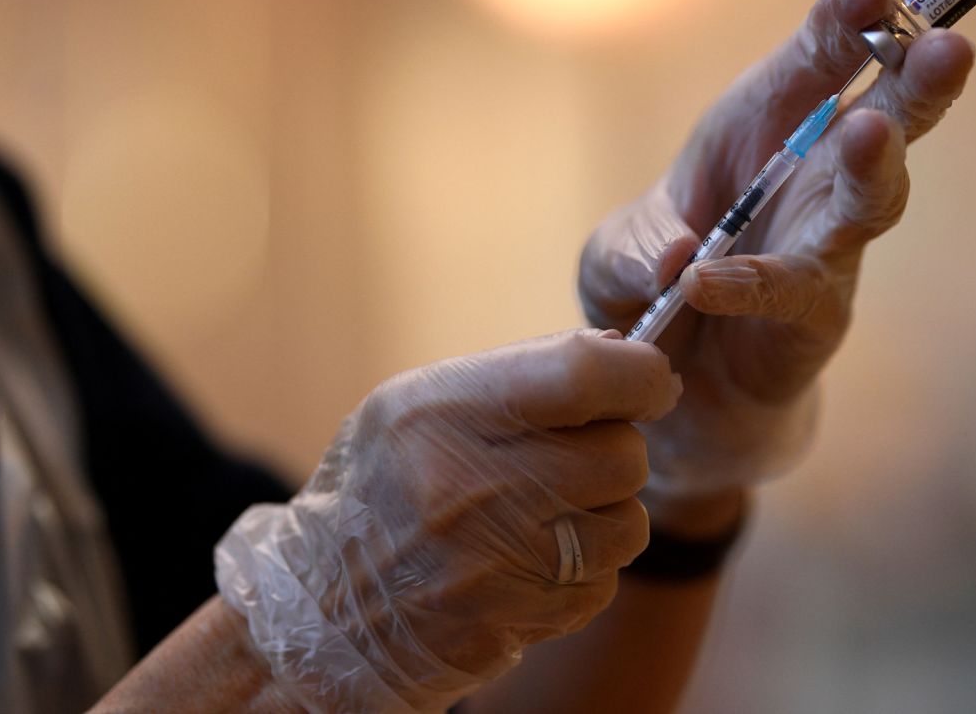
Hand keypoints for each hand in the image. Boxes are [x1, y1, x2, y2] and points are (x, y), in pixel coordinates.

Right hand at [215, 330, 680, 712]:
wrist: (325, 607)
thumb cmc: (382, 485)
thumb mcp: (416, 404)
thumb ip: (517, 373)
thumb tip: (624, 353)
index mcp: (444, 413)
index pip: (584, 376)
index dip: (640, 375)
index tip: (650, 381)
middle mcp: (469, 487)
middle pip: (622, 455)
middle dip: (618, 449)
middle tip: (580, 455)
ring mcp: (494, 564)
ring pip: (628, 525)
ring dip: (607, 514)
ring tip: (556, 510)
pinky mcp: (516, 621)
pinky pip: (604, 583)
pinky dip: (586, 569)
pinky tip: (536, 559)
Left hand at [578, 0, 975, 516]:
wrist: (671, 389)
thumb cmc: (651, 290)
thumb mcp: (618, 257)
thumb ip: (635, 248)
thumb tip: (678, 257)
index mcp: (767, 131)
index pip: (817, 64)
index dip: (845, 23)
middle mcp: (811, 182)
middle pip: (885, 121)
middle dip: (915, 80)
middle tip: (947, 42)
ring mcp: (824, 249)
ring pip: (871, 204)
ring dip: (876, 169)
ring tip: (876, 133)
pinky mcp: (812, 317)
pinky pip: (789, 292)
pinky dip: (749, 285)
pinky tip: (708, 281)